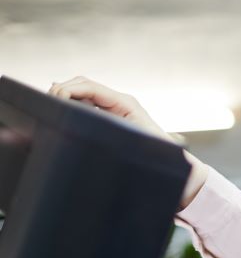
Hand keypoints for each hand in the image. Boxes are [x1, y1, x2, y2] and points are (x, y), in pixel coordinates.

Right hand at [48, 76, 208, 208]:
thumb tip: (87, 121)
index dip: (68, 89)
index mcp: (125, 104)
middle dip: (62, 91)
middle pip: (82, 86)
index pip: (89, 86)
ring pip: (82, 95)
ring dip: (65, 99)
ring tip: (51, 111)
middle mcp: (119, 104)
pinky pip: (86, 108)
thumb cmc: (161, 159)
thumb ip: (113, 131)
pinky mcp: (110, 121)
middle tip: (46, 106)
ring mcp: (114, 111)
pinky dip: (71, 109)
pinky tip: (62, 118)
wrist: (177, 171)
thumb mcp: (137, 144)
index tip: (53, 100)